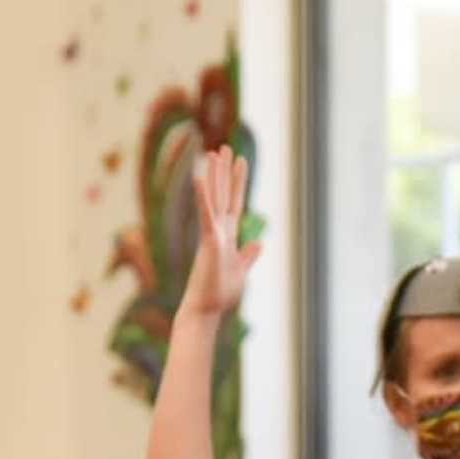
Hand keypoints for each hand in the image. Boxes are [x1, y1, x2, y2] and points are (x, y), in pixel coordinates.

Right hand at [178, 146, 261, 316]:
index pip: (234, 203)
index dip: (237, 182)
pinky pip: (206, 214)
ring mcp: (212, 234)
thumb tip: (258, 244)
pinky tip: (201, 177)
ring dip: (214, 175)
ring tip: (213, 152)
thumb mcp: (241, 271)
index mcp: (228, 236)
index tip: (240, 162)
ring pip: (214, 198)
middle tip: (223, 147)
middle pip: (222, 194)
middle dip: (224, 171)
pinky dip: (203, 196)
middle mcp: (218, 231)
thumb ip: (248, 256)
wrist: (206, 311)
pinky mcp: (208, 241)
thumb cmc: (220, 295)